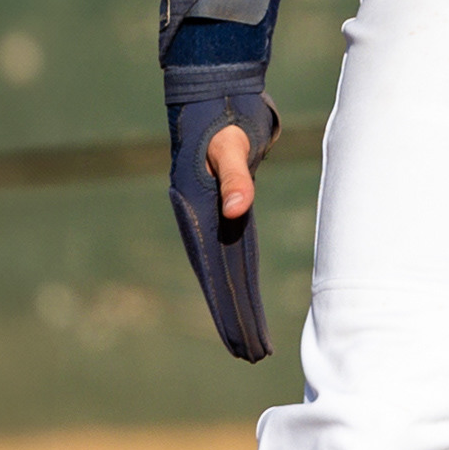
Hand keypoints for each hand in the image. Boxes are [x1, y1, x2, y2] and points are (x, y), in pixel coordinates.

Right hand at [168, 92, 279, 361]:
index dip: (228, 305)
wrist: (213, 95)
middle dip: (233, 316)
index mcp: (197, 210)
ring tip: (249, 337)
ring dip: (235, 300)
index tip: (241, 336)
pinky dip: (237, 275)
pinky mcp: (221, 205)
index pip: (215, 269)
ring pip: (224, 266)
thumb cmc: (223, 120)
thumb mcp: (230, 144)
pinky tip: (244, 295)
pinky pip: (231, 249)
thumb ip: (236, 177)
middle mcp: (199, 219)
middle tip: (251, 354)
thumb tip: (238, 210)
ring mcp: (209, 213)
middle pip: (219, 276)